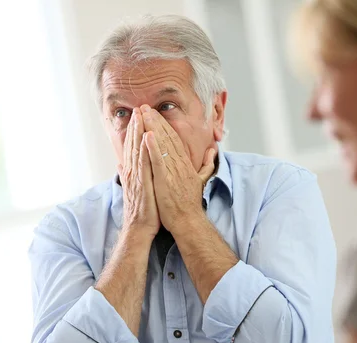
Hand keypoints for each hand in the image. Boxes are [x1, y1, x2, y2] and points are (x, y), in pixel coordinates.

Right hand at [117, 108, 159, 237]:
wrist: (139, 229)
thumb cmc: (141, 211)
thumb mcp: (134, 189)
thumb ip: (128, 174)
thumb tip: (121, 163)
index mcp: (132, 173)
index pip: (132, 148)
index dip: (134, 131)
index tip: (137, 116)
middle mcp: (132, 172)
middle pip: (133, 145)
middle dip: (135, 126)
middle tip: (138, 109)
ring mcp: (136, 178)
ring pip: (137, 151)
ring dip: (138, 133)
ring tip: (140, 116)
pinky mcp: (143, 184)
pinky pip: (144, 164)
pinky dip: (144, 150)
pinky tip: (146, 137)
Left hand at [140, 106, 216, 234]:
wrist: (188, 221)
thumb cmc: (190, 203)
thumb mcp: (201, 180)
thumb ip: (206, 165)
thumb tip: (212, 153)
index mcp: (185, 164)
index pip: (174, 139)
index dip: (164, 125)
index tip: (155, 113)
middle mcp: (180, 164)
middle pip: (167, 137)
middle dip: (156, 121)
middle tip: (145, 107)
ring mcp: (173, 171)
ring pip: (162, 145)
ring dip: (153, 128)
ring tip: (144, 114)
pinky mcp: (166, 180)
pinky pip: (159, 160)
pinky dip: (153, 147)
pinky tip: (147, 135)